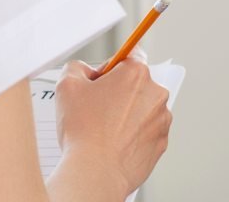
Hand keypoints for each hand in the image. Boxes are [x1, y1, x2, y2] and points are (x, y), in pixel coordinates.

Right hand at [53, 54, 171, 198]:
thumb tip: (85, 71)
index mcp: (136, 73)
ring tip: (103, 130)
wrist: (96, 172)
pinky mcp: (160, 143)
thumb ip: (78, 67)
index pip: (129, 55)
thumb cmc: (84, 131)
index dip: (110, 67)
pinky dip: (133, 135)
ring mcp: (161, 120)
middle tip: (96, 109)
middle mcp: (156, 93)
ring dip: (126, 115)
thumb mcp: (67, 84)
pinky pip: (146, 132)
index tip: (102, 78)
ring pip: (142, 109)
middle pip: (135, 84)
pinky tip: (113, 143)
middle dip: (117, 93)